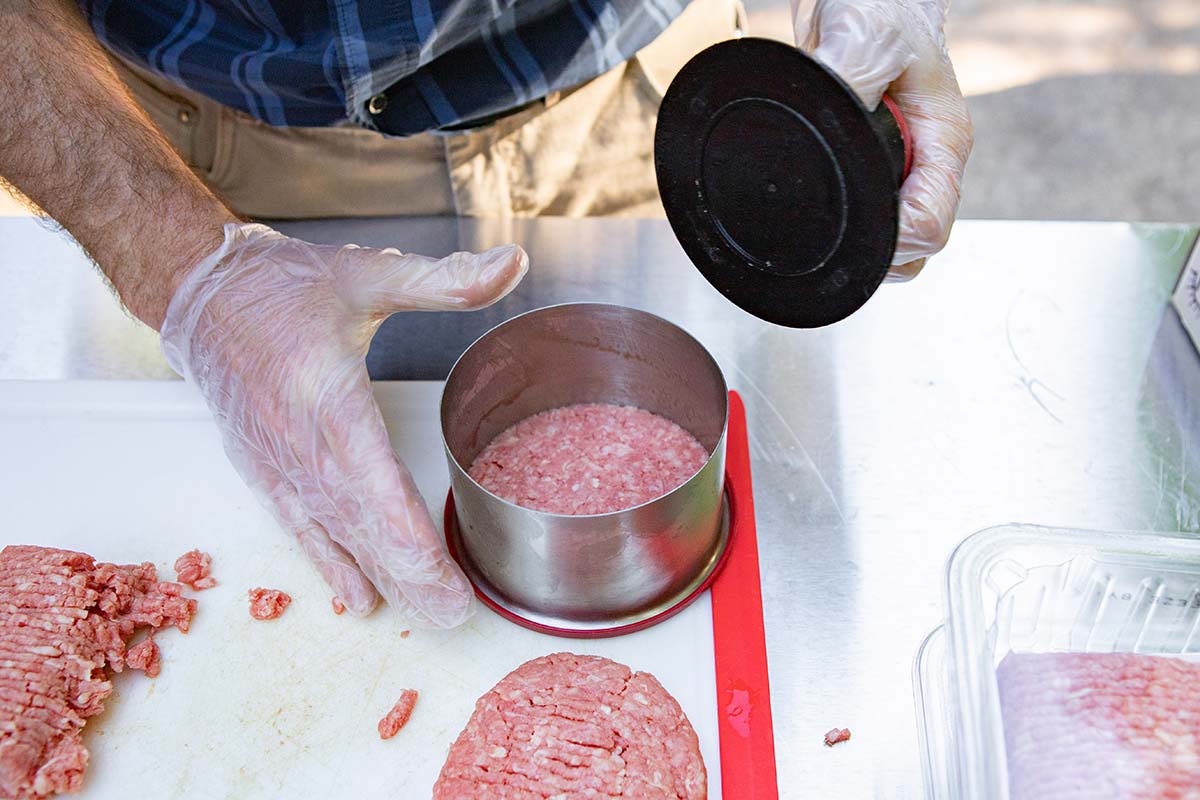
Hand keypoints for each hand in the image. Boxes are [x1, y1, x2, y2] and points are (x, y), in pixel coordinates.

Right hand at [161, 223, 527, 625]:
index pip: (373, 480)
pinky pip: (300, 528)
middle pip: (360, 524)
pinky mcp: (262, 470)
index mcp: (327, 399)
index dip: (407, 534)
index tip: (442, 574)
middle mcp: (299, 444)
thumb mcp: (369, 274)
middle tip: (454, 616)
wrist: (199, 293)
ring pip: (333, 535)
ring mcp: (277, 464)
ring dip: (381, 578)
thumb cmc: (284, 287)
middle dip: (409, 573)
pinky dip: (330, 565)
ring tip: (424, 616)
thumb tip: (513, 264)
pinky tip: (357, 597)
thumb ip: (443, 279)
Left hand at [793, 0, 972, 276]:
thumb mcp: (865, 36)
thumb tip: (831, 130)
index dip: (889, 241)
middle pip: (911, 248)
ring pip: (889, 238)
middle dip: (873, 249)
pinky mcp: (875, 163)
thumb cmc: (879, 4)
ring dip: (857, 236)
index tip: (853, 224)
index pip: (928, 227)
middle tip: (830, 224)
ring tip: (823, 206)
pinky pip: (866, 215)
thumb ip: (851, 84)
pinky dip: (842, 218)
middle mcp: (928, 161)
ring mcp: (903, 166)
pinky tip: (818, 193)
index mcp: (943, 142)